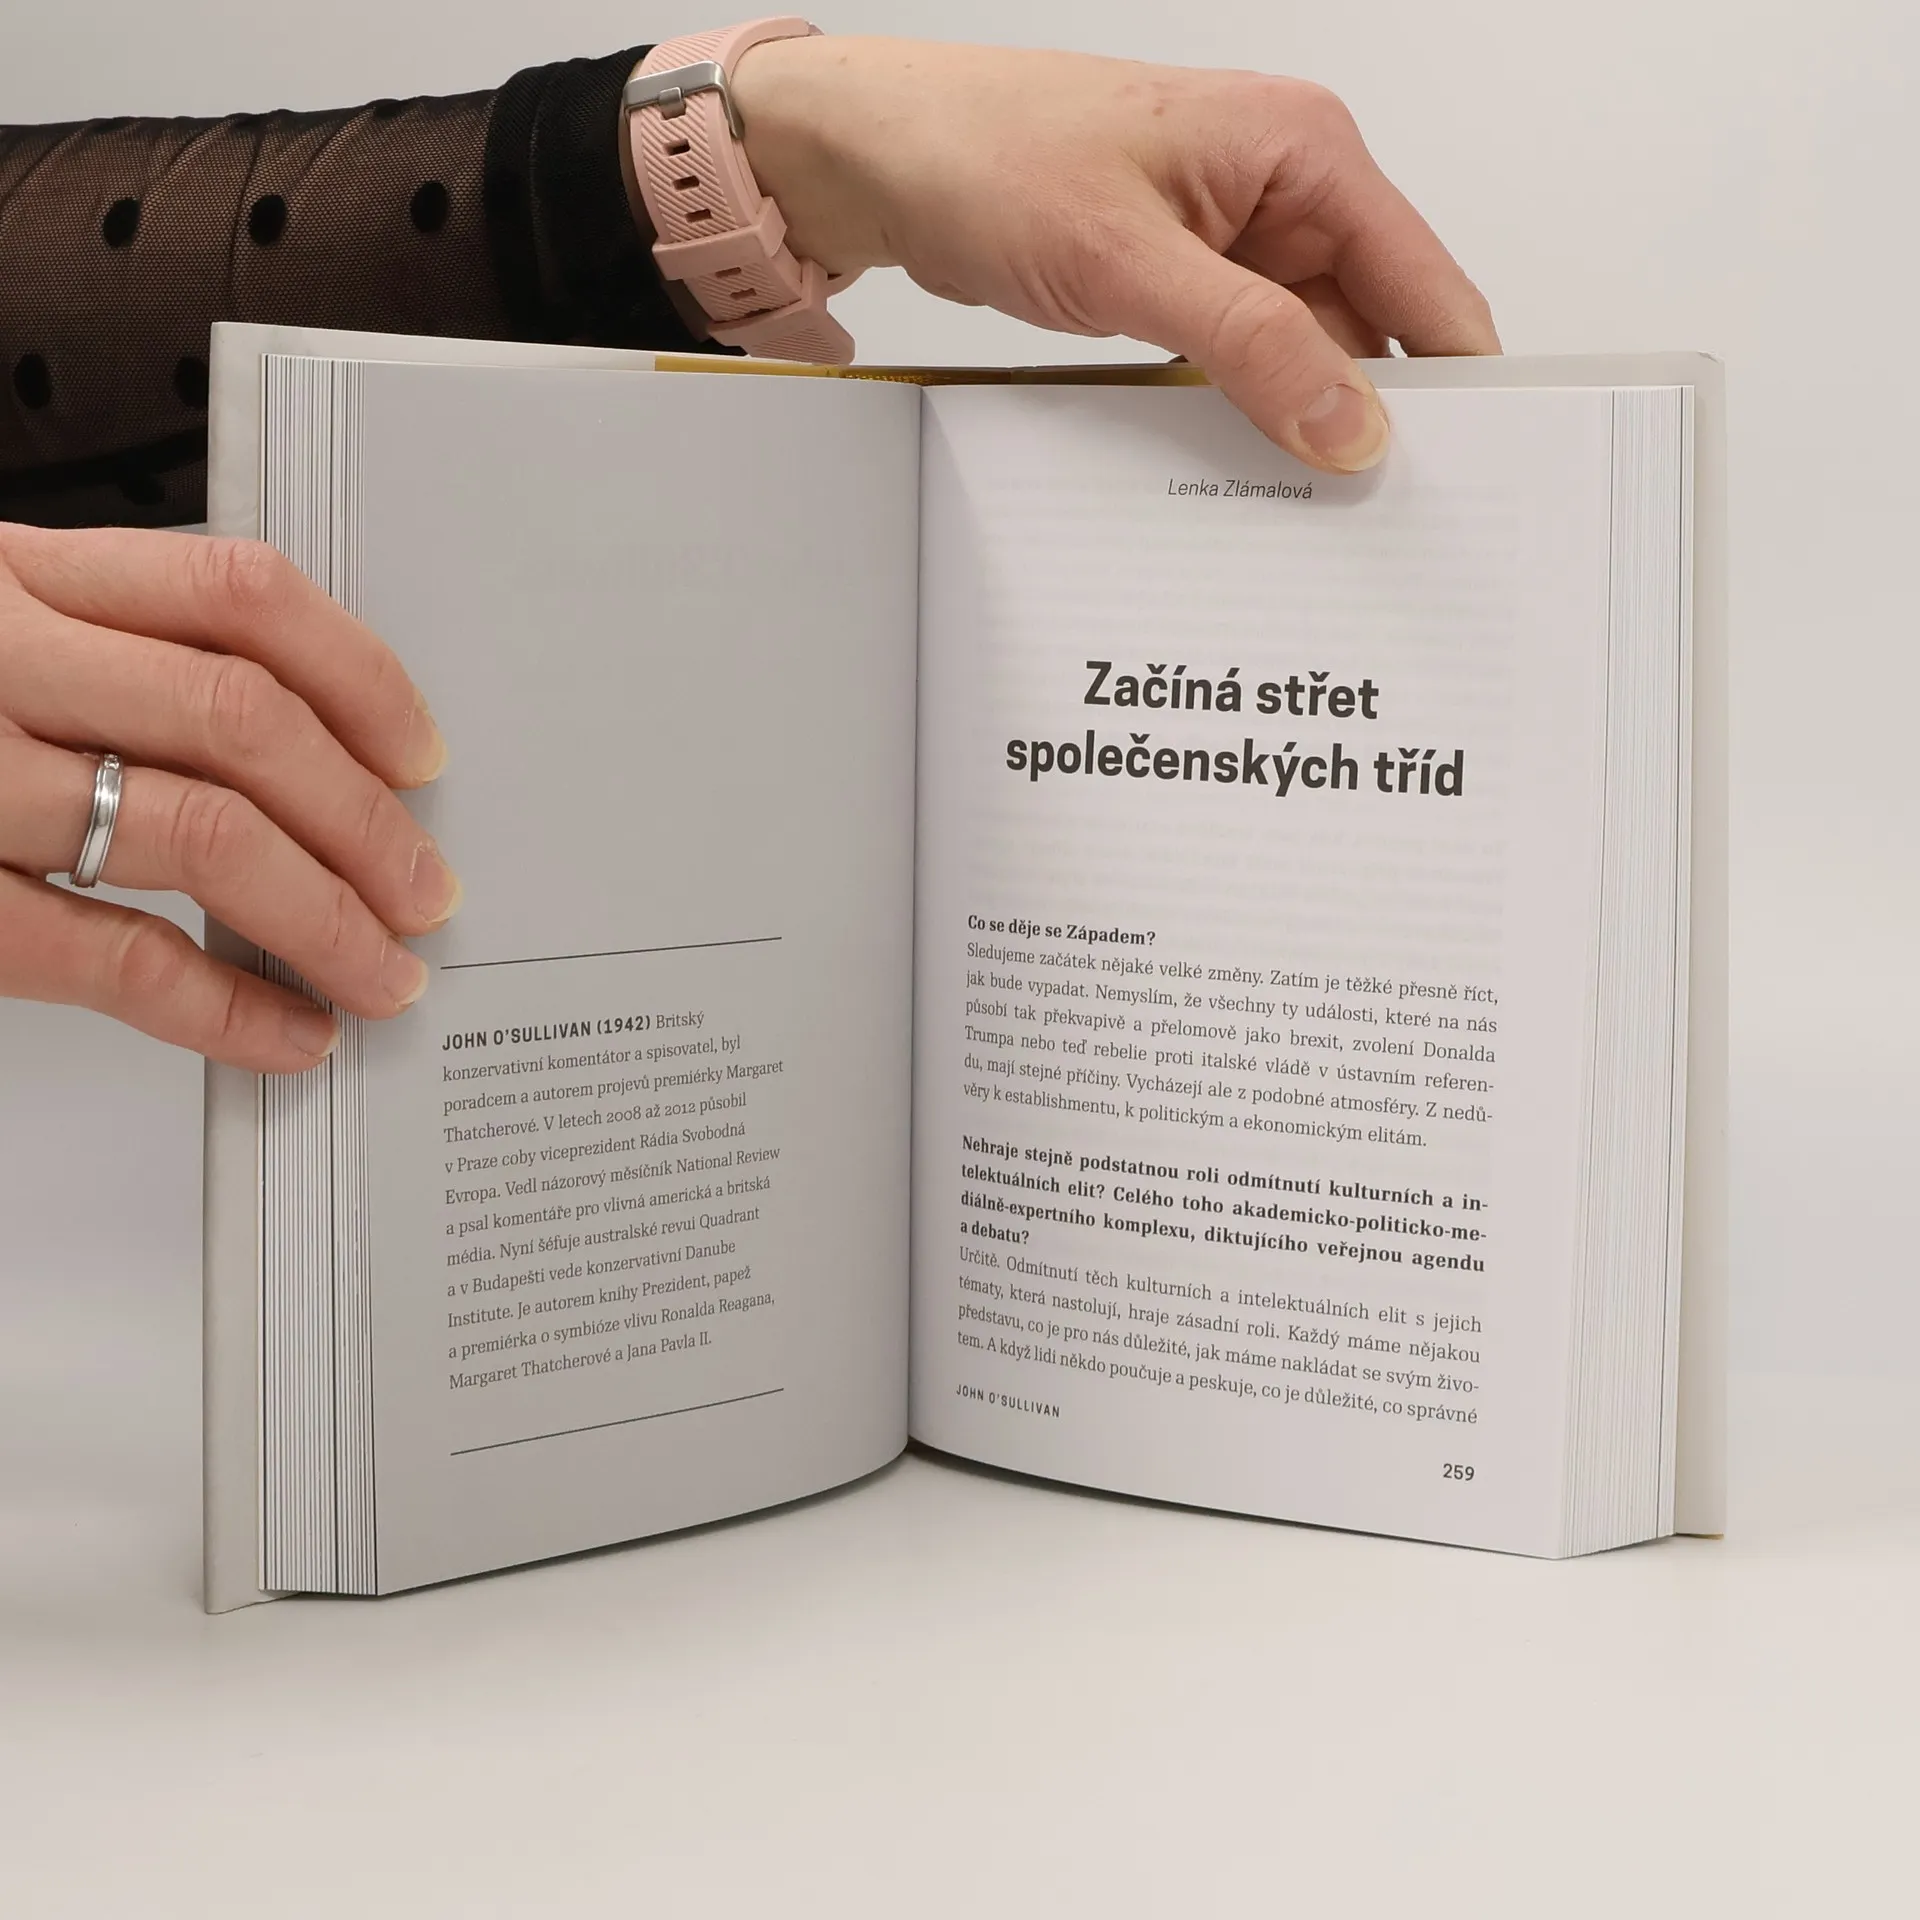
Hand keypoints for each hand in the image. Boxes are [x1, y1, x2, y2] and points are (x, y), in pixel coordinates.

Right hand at [0, 524, 459, 1071]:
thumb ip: (107, 650)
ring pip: (204, 837)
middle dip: (368, 823)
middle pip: (245, 724)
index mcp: (19, 574)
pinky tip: (290, 1035)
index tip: (423, 755)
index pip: (239, 593)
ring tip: (385, 974)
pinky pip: (113, 958)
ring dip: (328, 920)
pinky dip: (225, 1010)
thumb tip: (306, 749)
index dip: (362, 679)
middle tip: (428, 893)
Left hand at [735, 38, 1498, 471]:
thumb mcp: (1129, 261)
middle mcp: (1288, 191)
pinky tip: (1247, 473)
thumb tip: (1349, 423)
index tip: (1471, 476)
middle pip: (1377, 329)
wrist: (887, 157)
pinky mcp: (1193, 282)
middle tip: (1383, 522)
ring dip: (1306, 424)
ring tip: (1315, 513)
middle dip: (1378, 419)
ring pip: (1310, 354)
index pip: (1425, 284)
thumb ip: (1250, 344)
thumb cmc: (989, 155)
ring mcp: (1240, 241)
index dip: (1458, 384)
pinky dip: (1249, 413)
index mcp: (1304, 152)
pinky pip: (1249, 360)